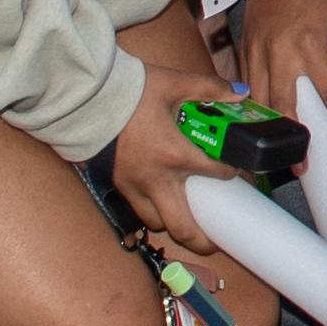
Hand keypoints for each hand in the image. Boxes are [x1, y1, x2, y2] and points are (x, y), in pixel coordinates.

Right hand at [104, 91, 245, 263]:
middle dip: (204, 242)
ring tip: (190, 221)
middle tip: (217, 241)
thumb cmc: (131, 90)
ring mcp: (134, 186)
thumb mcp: (176, 83)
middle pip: (184, 228)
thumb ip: (211, 88)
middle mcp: (156, 179)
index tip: (236, 171)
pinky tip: (162, 205)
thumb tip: (240, 92)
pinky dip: (153, 213)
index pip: (216, 173)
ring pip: (159, 224)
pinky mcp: (118, 185)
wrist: (87, 97)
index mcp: (175, 154)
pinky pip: (139, 211)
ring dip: (176, 224)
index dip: (233, 173)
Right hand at [238, 0, 326, 146]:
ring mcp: (258, 55)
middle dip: (295, 140)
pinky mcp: (243, 53)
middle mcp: (282, 54)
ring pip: (260, 103)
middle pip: (286, 106)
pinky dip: (253, 109)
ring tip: (279, 154)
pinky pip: (246, 88)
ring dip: (270, 130)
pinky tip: (259, 125)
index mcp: (311, 46)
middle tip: (302, 168)